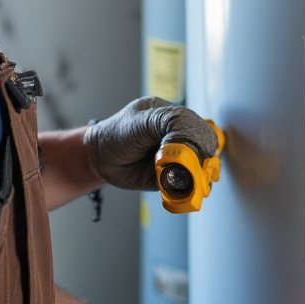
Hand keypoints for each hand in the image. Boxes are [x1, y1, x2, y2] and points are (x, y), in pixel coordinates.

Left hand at [84, 97, 218, 191]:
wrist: (98, 159)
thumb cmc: (116, 135)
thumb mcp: (141, 121)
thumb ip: (168, 123)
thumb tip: (193, 141)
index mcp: (172, 115)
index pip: (197, 125)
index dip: (196, 139)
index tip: (188, 150)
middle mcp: (178, 135)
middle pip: (205, 147)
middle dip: (200, 158)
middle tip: (190, 166)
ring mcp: (177, 157)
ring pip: (201, 167)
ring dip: (198, 174)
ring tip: (188, 178)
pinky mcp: (172, 177)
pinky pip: (188, 184)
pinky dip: (190, 188)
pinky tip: (185, 187)